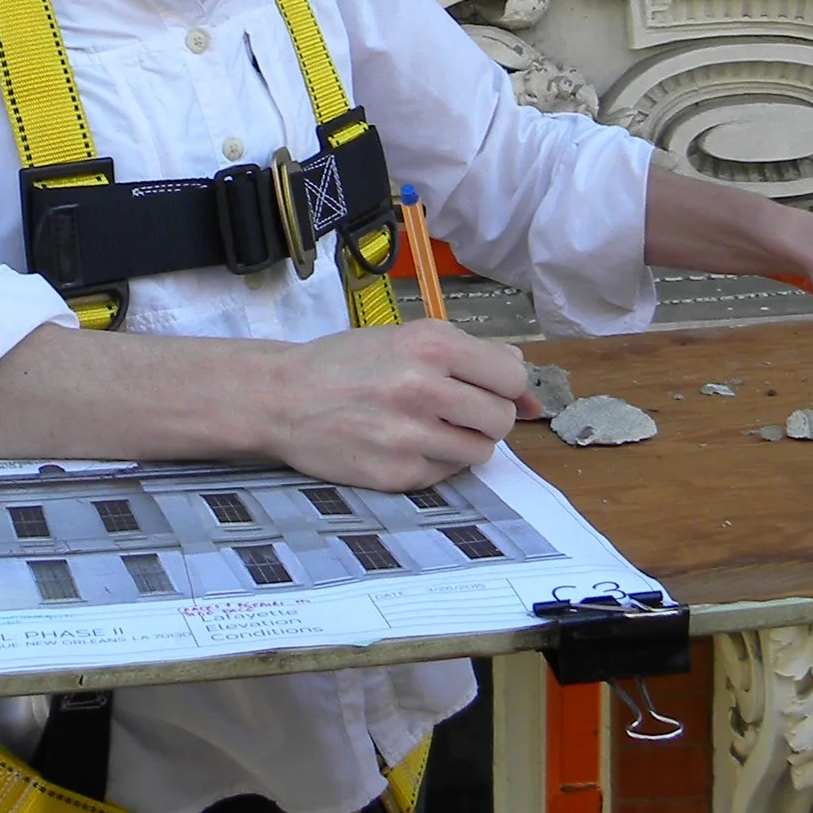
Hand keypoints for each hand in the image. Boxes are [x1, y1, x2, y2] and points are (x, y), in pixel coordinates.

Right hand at [258, 320, 539, 491]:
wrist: (282, 398)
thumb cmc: (345, 364)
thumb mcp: (406, 338)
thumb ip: (470, 356)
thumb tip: (530, 390)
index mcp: (429, 345)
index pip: (511, 376)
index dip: (507, 387)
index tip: (491, 390)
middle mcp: (423, 388)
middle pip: (501, 418)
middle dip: (488, 417)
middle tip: (457, 410)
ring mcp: (410, 436)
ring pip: (481, 451)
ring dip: (465, 442)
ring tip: (431, 428)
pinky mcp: (398, 474)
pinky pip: (448, 474)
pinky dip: (437, 462)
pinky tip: (406, 444)